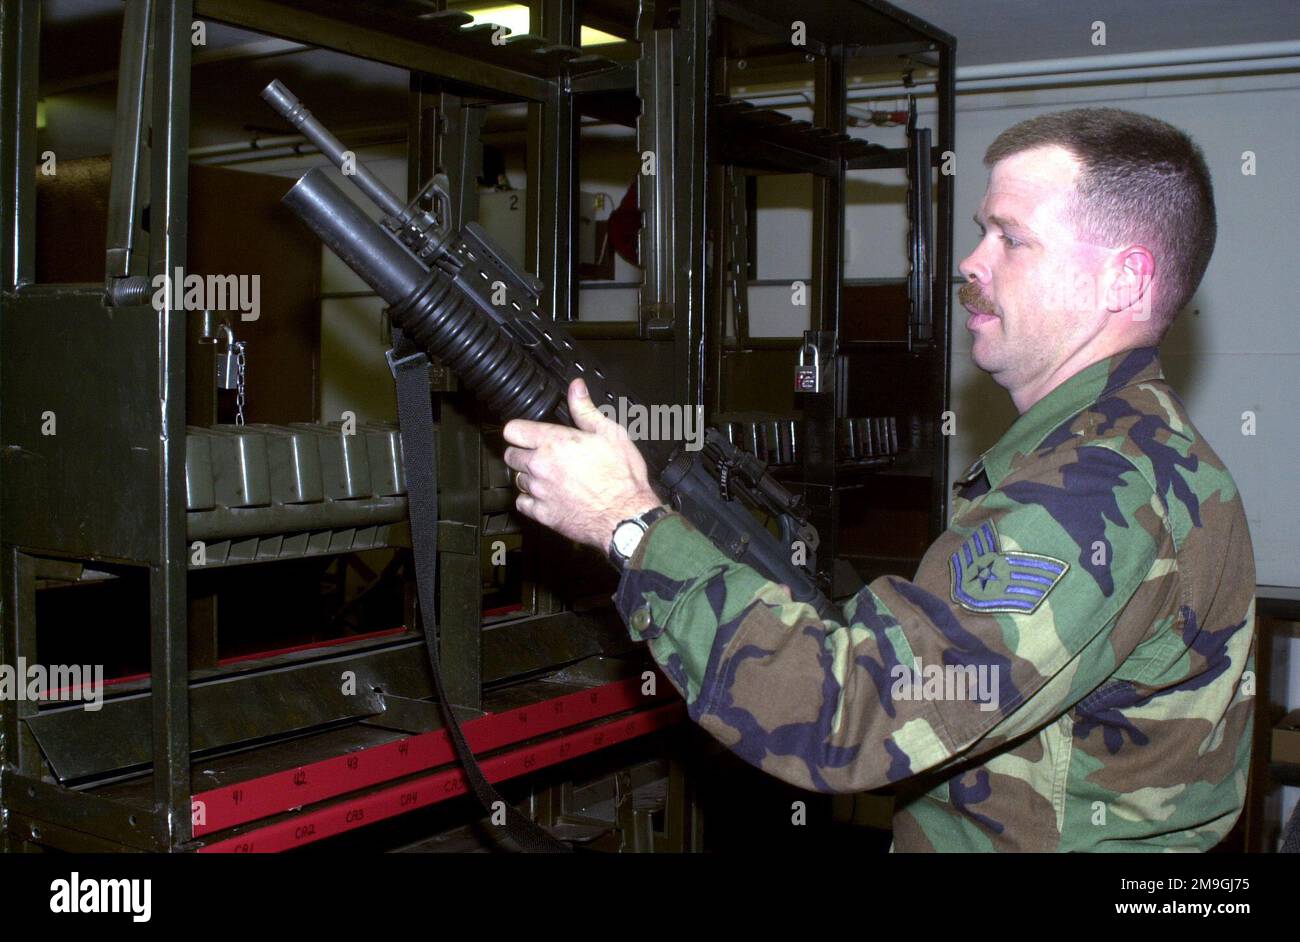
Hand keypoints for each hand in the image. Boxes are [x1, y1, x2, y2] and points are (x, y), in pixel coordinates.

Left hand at [503, 378, 661, 550]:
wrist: (626, 516)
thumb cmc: (622, 477)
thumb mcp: (611, 434)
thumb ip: (586, 410)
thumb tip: (576, 388)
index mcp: (554, 443)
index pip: (513, 430)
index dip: (520, 430)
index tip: (528, 434)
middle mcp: (541, 466)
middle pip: (510, 455)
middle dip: (522, 453)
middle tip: (541, 455)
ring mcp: (539, 491)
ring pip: (517, 479)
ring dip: (528, 476)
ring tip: (548, 477)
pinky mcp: (543, 514)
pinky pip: (522, 504)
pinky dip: (531, 501)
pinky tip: (546, 497)